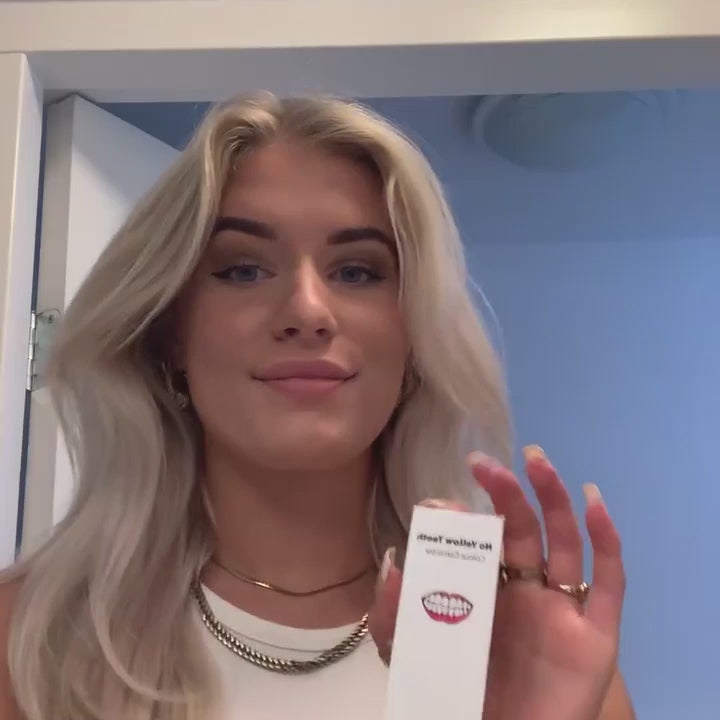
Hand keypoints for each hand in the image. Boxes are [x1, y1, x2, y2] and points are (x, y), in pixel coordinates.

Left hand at [369, 446, 625, 719]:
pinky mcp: (595, 635)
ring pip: (564, 540)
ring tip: (535, 460)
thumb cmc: (457, 697)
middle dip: (506, 493)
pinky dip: (606, 538)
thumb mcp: (409, 651)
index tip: (443, 503)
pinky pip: (610, 581)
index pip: (481, 540)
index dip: (468, 517)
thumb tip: (394, 557)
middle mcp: (525, 591)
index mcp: (486, 590)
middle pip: (523, 529)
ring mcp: (562, 609)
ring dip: (553, 497)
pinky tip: (593, 501)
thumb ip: (393, 610)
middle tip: (484, 463)